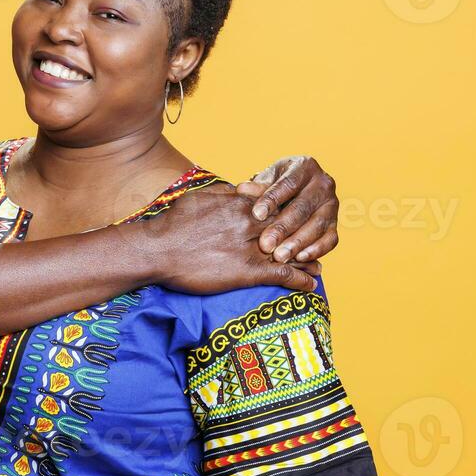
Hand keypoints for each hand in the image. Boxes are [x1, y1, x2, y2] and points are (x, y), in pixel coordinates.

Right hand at [140, 187, 320, 294]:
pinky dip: (300, 280)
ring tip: (318, 269)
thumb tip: (241, 189)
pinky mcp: (246, 271)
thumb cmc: (172, 224)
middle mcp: (251, 223)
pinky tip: (310, 286)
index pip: (275, 208)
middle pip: (288, 229)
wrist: (157, 249)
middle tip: (315, 247)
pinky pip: (282, 274)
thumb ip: (225, 193)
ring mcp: (250, 248)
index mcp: (241, 205)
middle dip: (304, 238)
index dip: (290, 217)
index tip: (298, 224)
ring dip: (307, 261)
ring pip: (290, 252)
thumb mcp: (200, 198)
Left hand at [236, 156, 339, 262]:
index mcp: (305, 166)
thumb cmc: (274, 186)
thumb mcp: (265, 181)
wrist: (293, 193)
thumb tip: (242, 190)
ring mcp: (332, 204)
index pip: (288, 184)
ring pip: (317, 225)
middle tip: (265, 245)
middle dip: (283, 228)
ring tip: (279, 257)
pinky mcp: (335, 224)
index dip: (272, 199)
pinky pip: (330, 239)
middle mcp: (323, 183)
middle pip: (303, 207)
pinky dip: (316, 250)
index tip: (257, 215)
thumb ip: (256, 187)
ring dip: (298, 243)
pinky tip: (299, 259)